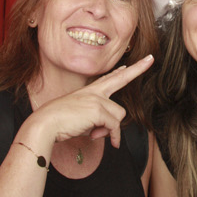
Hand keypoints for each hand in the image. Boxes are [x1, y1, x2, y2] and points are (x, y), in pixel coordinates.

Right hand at [24, 55, 154, 151]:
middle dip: (138, 68)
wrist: (46, 123)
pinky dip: (110, 136)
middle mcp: (95, 92)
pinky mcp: (98, 109)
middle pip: (121, 78)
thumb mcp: (82, 119)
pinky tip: (100, 138)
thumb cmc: (60, 122)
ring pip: (119, 115)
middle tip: (151, 59)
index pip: (109, 79)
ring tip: (96, 133)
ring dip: (110, 129)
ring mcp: (97, 99)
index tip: (130, 65)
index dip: (121, 72)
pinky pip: (114, 126)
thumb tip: (108, 131)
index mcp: (90, 91)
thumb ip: (98, 121)